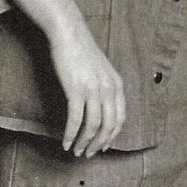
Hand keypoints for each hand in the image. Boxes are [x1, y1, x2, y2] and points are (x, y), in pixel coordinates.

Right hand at [50, 27, 125, 157]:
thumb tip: (100, 105)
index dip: (112, 136)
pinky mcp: (75, 90)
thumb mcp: (101, 69)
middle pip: (108, 126)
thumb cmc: (81, 49)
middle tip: (88, 154)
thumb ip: (104, 86)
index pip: (120, 119)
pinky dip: (71, 134)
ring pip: (92, 126)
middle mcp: (109, 89)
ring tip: (76, 151)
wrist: (68, 33)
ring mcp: (93, 90)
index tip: (103, 146)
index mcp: (117, 85)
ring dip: (84, 142)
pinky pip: (75, 119)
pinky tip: (66, 142)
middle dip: (98, 144)